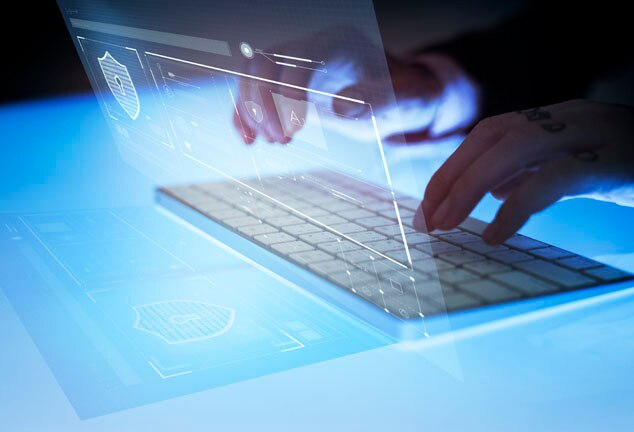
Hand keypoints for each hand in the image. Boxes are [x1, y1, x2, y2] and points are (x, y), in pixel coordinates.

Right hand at [232, 27, 471, 144]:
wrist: (399, 98)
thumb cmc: (405, 96)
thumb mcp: (403, 99)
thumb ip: (378, 100)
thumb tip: (341, 108)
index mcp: (339, 45)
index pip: (298, 58)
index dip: (288, 92)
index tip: (291, 130)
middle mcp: (311, 48)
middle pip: (264, 62)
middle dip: (262, 103)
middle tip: (280, 140)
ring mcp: (296, 65)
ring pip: (251, 75)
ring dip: (251, 110)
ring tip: (270, 142)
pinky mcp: (288, 84)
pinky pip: (254, 91)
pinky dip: (245, 114)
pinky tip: (250, 141)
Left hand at [414, 99, 633, 242]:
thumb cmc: (631, 168)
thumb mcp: (577, 167)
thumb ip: (532, 173)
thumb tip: (490, 192)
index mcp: (557, 118)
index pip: (489, 132)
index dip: (452, 165)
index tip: (428, 202)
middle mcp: (571, 118)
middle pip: (493, 137)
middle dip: (451, 178)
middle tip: (428, 221)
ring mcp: (593, 134)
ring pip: (515, 149)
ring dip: (470, 190)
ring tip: (447, 227)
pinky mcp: (613, 161)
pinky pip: (553, 180)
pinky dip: (515, 209)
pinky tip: (494, 236)